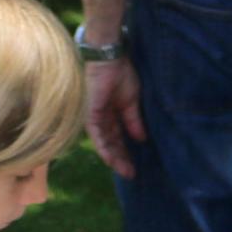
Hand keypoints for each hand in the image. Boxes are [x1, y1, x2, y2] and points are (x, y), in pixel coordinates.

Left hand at [85, 57, 144, 176]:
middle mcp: (101, 118)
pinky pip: (97, 136)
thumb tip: (141, 139)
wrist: (110, 58)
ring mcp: (95, 117)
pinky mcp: (90, 115)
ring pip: (104, 143)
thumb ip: (133, 121)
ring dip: (115, 158)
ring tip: (126, 171)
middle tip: (132, 174)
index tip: (136, 167)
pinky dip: (104, 148)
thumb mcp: (132, 101)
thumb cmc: (120, 73)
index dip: (127, 152)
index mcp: (111, 114)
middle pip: (112, 144)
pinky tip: (112, 160)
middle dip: (122, 159)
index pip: (119, 138)